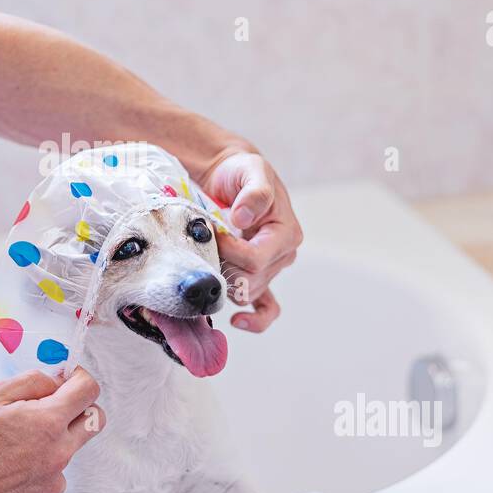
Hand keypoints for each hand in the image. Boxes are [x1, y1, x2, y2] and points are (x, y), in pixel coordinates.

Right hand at [0, 367, 102, 492]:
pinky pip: (48, 485)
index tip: (69, 380)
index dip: (80, 379)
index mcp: (49, 422)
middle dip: (77, 410)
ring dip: (48, 448)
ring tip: (9, 453)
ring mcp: (53, 485)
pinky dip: (34, 477)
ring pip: (65, 456)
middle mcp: (60, 454)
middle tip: (50, 409)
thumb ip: (31, 381)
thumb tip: (56, 381)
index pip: (88, 391)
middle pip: (92, 423)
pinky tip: (6, 478)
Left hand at [198, 150, 302, 332]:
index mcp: (286, 233)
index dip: (230, 253)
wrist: (229, 175)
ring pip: (248, 293)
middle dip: (223, 268)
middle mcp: (282, 255)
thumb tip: (243, 218)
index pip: (257, 259)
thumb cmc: (241, 172)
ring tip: (209, 261)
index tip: (213, 234)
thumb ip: (253, 194)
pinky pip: (266, 309)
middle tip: (205, 247)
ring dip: (225, 282)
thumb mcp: (251, 171)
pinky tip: (237, 321)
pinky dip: (254, 320)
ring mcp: (270, 269)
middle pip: (250, 280)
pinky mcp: (257, 276)